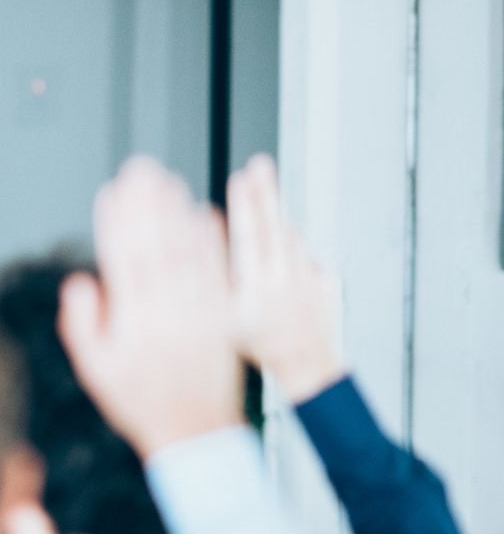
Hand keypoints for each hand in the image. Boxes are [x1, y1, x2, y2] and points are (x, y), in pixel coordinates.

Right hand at [59, 157, 243, 456]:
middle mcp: (168, 313)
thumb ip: (83, 325)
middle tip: (141, 169)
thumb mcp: (95, 370)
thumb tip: (81, 281)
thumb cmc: (139, 401)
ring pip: (188, 253)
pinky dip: (211, 241)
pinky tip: (204, 214)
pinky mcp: (223, 316)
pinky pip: (218, 272)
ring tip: (169, 180)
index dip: (116, 223)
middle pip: (156, 247)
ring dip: (177, 213)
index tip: (111, 192)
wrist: (194, 431)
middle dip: (147, 204)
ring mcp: (199, 313)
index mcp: (134, 323)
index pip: (122, 260)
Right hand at [227, 154, 343, 400]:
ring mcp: (309, 279)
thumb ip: (217, 277)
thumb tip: (207, 237)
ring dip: (277, 212)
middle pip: (274, 227)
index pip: (249, 239)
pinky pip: (306, 255)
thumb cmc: (258, 347)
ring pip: (291, 238)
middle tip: (260, 165)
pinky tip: (280, 239)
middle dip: (265, 193)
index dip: (244, 208)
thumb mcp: (224, 320)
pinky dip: (291, 244)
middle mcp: (285, 281)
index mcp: (257, 291)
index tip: (240, 180)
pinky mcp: (326, 281)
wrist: (307, 368)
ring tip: (264, 183)